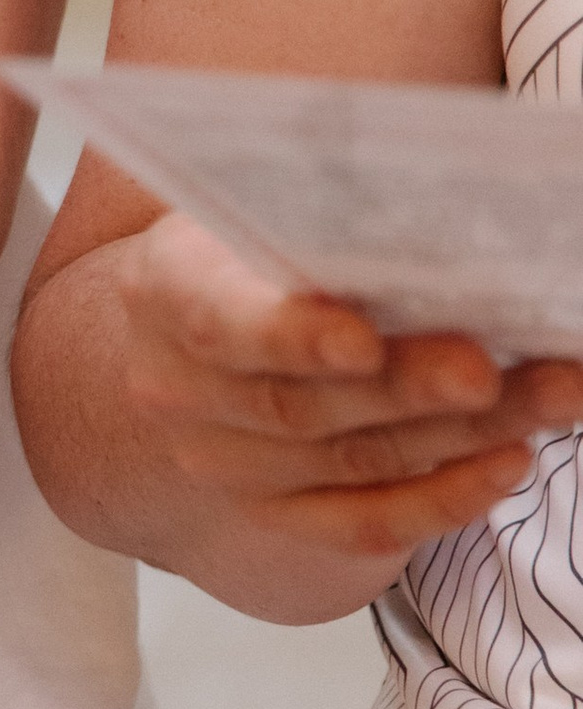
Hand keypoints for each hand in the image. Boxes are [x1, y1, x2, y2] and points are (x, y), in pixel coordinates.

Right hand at [106, 210, 582, 592]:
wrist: (190, 334)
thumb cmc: (243, 251)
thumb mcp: (249, 204)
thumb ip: (305, 211)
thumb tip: (412, 184)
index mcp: (164, 291)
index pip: (219, 323)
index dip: (292, 338)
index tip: (364, 342)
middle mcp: (180, 390)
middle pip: (303, 404)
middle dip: (410, 388)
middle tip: (491, 367)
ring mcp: (226, 463)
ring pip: (351, 461)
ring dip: (461, 434)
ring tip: (552, 393)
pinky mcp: (279, 513)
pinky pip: (363, 524)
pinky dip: (442, 499)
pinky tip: (508, 462)